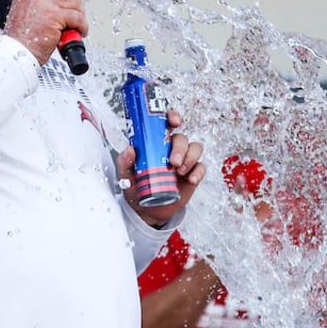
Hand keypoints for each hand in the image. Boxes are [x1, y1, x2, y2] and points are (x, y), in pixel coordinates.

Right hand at [4, 0, 87, 65]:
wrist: (16, 54)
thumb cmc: (21, 40)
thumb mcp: (24, 12)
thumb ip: (39, 1)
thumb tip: (61, 0)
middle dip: (75, 1)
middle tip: (75, 14)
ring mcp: (45, 4)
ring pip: (74, 0)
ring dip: (80, 14)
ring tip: (75, 25)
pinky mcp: (55, 16)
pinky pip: (78, 17)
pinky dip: (82, 26)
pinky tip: (78, 31)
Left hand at [118, 110, 204, 226]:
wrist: (148, 210)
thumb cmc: (137, 188)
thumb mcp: (126, 176)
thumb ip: (125, 163)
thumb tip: (130, 150)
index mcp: (155, 144)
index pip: (166, 124)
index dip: (173, 117)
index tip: (174, 121)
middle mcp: (171, 149)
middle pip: (182, 138)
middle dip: (180, 147)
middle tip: (172, 162)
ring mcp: (183, 161)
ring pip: (195, 148)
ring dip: (190, 158)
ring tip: (179, 172)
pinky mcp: (192, 174)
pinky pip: (201, 167)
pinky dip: (198, 172)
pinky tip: (191, 179)